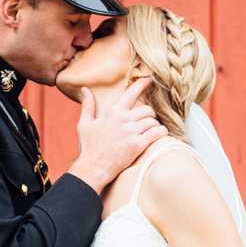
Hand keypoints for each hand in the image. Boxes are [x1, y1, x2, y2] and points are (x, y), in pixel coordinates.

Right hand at [68, 78, 166, 193]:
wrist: (93, 168)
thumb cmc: (89, 147)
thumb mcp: (84, 124)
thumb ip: (88, 105)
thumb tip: (85, 89)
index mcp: (112, 112)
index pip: (131, 93)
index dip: (142, 84)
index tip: (150, 78)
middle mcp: (123, 119)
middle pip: (147, 109)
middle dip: (149, 115)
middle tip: (147, 121)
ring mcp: (131, 132)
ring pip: (153, 121)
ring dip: (154, 125)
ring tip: (151, 131)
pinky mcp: (138, 145)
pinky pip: (157, 133)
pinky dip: (161, 132)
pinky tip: (160, 134)